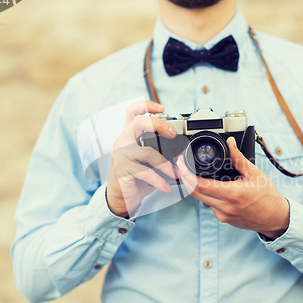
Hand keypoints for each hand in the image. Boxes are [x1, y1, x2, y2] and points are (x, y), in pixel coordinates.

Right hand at [107, 101, 177, 216]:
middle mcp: (122, 141)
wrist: (122, 198)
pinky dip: (159, 181)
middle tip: (172, 134)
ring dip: (166, 165)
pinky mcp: (121, 169)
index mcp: (128, 135)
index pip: (132, 112)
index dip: (146, 105)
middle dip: (159, 124)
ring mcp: (120, 154)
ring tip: (175, 173)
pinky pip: (145, 172)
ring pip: (148, 152)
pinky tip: (165, 186)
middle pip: (139, 122)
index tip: (162, 108)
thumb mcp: (148, 161)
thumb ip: (158, 151)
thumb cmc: (137, 177)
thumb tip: (182, 152)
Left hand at [176, 137, 289, 238]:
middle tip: (183, 166)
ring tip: (201, 174)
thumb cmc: (268, 197)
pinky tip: (217, 187)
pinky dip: (209, 194)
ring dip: (198, 186)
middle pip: (194, 192)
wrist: (276, 219)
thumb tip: (230, 143)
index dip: (186, 173)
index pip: (199, 184)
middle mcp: (224, 207)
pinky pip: (210, 205)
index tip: (182, 163)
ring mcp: (222, 215)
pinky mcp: (223, 219)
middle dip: (185, 178)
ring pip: (201, 199)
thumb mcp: (255, 174)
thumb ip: (239, 158)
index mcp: (231, 194)